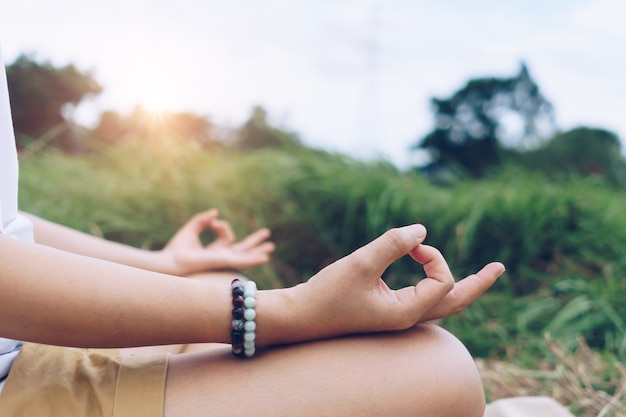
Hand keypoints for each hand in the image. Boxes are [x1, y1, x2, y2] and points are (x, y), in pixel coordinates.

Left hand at [160, 209, 274, 275]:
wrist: (171, 260)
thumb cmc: (177, 248)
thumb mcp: (191, 229)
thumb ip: (203, 220)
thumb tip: (215, 213)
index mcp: (215, 252)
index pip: (228, 237)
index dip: (222, 226)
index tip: (212, 221)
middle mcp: (222, 258)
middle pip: (243, 250)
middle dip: (255, 243)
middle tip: (267, 236)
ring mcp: (224, 261)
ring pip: (246, 256)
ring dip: (258, 252)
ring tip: (271, 247)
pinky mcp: (223, 262)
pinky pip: (242, 261)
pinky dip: (254, 259)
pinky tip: (265, 258)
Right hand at [297, 224, 503, 336]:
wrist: (300, 316)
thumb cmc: (327, 293)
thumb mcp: (360, 264)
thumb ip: (392, 244)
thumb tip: (422, 229)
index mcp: (407, 313)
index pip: (443, 281)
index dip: (433, 256)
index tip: (409, 245)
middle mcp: (408, 318)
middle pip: (456, 302)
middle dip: (478, 283)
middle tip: (500, 268)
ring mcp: (398, 316)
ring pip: (442, 304)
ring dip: (462, 287)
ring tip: (483, 276)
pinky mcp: (387, 310)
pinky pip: (424, 299)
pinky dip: (437, 285)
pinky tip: (434, 274)